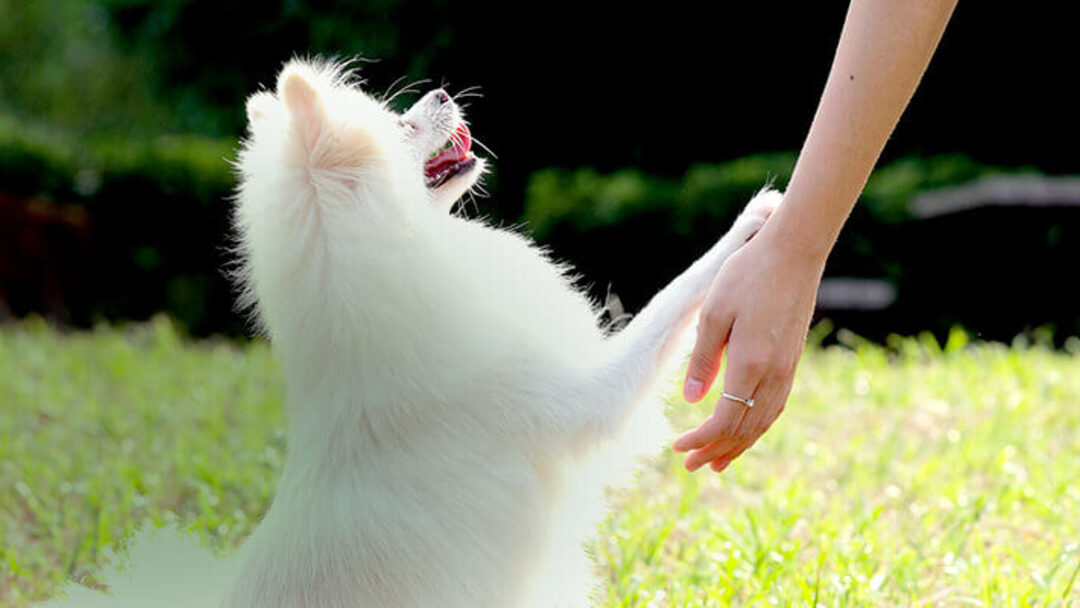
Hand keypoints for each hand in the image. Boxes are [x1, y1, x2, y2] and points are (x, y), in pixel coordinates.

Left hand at [672, 222, 823, 472]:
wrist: (794, 252)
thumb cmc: (746, 276)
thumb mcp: (713, 314)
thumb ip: (702, 360)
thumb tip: (691, 401)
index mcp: (750, 364)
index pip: (724, 421)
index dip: (700, 440)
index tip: (677, 448)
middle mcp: (773, 375)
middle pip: (744, 430)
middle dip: (715, 452)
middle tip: (690, 467)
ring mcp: (787, 370)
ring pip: (763, 423)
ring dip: (738, 446)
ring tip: (717, 462)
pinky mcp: (792, 361)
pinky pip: (774, 408)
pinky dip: (757, 427)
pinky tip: (745, 431)